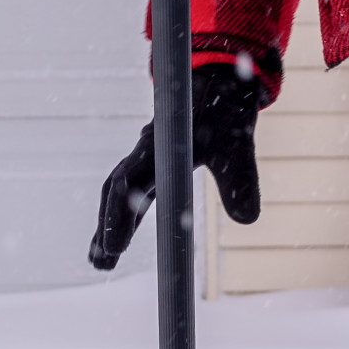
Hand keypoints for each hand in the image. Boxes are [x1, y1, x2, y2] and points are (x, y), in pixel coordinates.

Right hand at [90, 62, 262, 270]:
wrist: (219, 84)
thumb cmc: (225, 112)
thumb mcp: (237, 146)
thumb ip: (240, 181)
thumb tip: (248, 220)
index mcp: (156, 150)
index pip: (126, 186)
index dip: (117, 218)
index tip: (114, 249)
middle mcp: (144, 155)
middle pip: (113, 194)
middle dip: (105, 229)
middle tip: (102, 264)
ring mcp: (145, 160)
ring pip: (117, 195)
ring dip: (108, 226)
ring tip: (101, 261)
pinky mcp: (152, 166)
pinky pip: (130, 194)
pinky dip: (121, 217)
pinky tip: (119, 240)